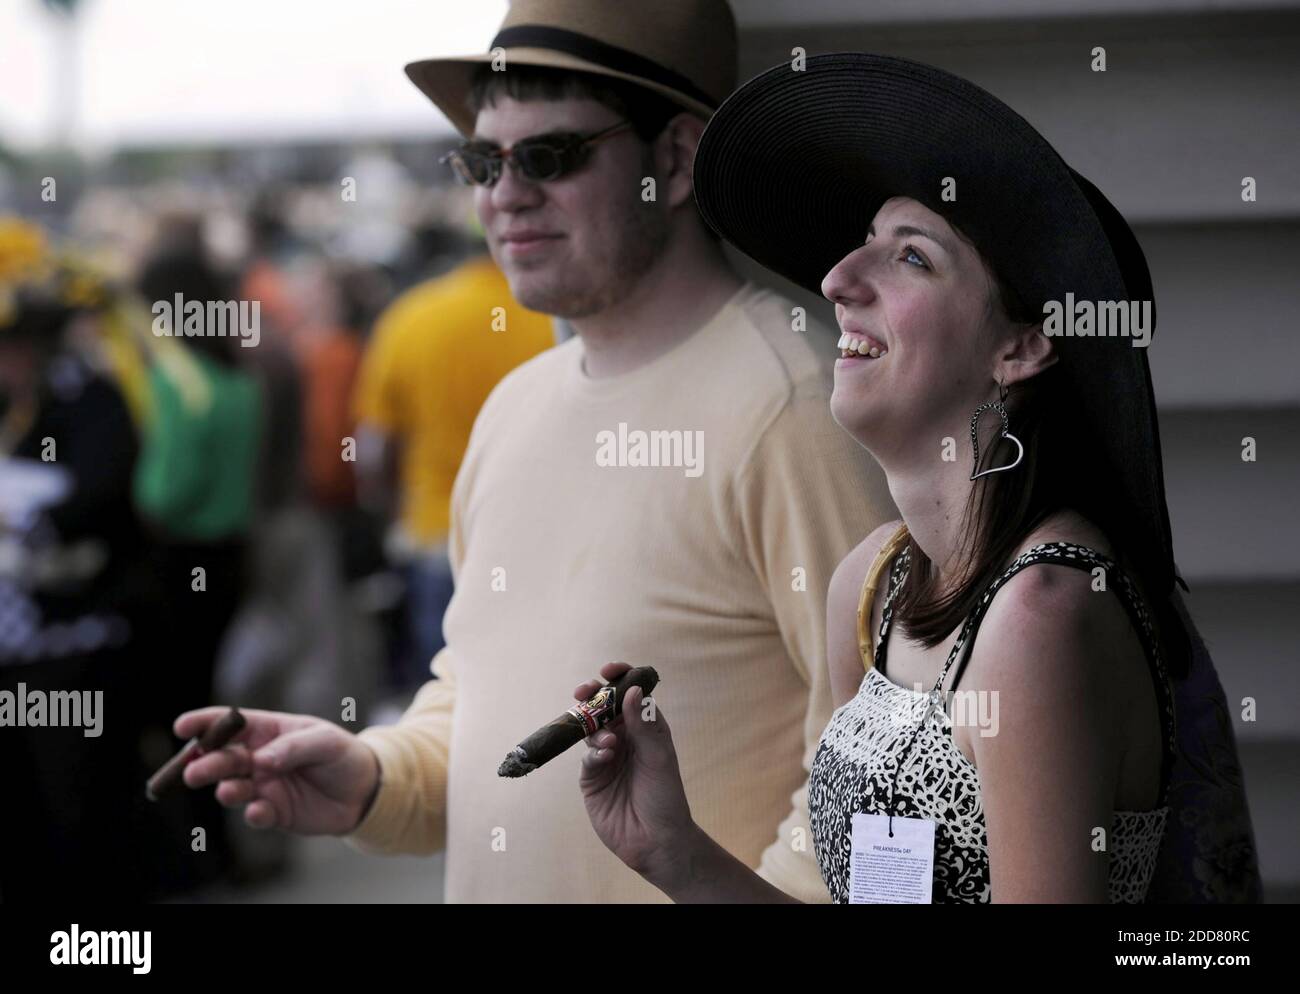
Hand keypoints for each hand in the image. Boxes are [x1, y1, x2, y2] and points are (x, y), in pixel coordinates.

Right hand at [174, 707, 379, 834]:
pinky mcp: (273, 812)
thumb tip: (262, 760)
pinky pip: (256, 814)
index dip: (203, 723)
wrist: (362, 790)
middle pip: (223, 759)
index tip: (182, 727)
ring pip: (233, 788)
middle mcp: (257, 759)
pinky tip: (259, 811)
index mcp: (266, 731)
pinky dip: (255, 814)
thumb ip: (293, 747)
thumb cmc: (341, 755)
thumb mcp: (325, 742)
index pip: (229, 724)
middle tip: (194, 772)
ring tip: (229, 791)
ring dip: (227, 790)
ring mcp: (262, 786)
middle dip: (206, 764)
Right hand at [576, 662, 695, 885]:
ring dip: (595, 728)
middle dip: (592, 696)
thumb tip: (632, 690)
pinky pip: (587, 758)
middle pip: (603, 708)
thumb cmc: (666, 797)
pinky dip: (593, 754)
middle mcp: (625, 739)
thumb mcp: (659, 756)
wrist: (656, 841)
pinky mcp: (592, 779)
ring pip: (591, 730)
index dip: (620, 678)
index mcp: (645, 729)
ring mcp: (606, 758)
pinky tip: (605, 758)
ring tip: (609, 741)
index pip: (630, 695)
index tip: (609, 670)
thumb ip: (644, 724)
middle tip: (585, 691)